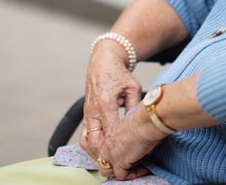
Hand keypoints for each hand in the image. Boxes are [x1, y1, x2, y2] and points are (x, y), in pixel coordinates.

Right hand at [80, 41, 142, 160]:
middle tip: (120, 162)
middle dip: (106, 154)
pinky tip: (104, 151)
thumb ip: (134, 106)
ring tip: (111, 159)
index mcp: (105, 102)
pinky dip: (92, 146)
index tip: (130, 153)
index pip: (110, 131)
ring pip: (86, 141)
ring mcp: (87, 113)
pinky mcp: (86, 115)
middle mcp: (92, 110)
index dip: (119, 145)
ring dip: (97, 153)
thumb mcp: (133, 87)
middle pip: (94, 141)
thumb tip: (141, 123)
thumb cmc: (119, 74)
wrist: (103, 62)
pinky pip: (84, 136)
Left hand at [96, 105, 168, 179]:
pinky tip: (144, 169)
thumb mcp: (132, 125)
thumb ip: (130, 134)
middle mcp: (107, 144)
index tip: (126, 156)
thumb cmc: (145, 119)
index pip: (105, 149)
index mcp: (110, 133)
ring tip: (136, 168)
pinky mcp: (119, 162)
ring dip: (122, 171)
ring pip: (108, 171)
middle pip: (103, 162)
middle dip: (114, 166)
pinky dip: (134, 174)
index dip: (113, 155)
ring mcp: (111, 154)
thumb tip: (138, 139)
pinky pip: (122, 176)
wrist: (147, 121)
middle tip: (129, 165)